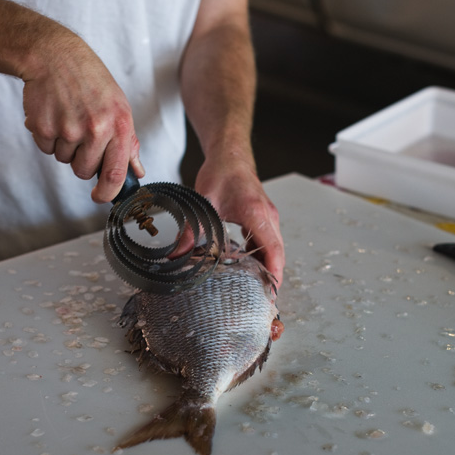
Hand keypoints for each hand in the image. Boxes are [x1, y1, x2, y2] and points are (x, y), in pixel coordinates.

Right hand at [21, 28, 143, 202]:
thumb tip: (136, 171)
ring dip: (63, 145)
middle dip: (80, 160)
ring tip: (67, 116)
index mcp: (118, 125)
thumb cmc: (90, 80)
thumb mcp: (118, 106)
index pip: (115, 173)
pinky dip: (47, 136)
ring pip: (63, 159)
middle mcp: (95, 128)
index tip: (100, 196)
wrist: (54, 55)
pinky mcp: (44, 127)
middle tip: (80, 133)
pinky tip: (53, 114)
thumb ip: (129, 142)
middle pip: (84, 171)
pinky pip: (46, 148)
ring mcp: (68, 129)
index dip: (107, 192)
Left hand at [194, 157, 284, 287]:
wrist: (230, 155)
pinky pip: (268, 243)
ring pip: (274, 250)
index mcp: (257, 214)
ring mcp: (268, 218)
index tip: (270, 293)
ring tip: (256, 290)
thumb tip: (176, 255)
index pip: (273, 250)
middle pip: (277, 254)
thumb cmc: (222, 173)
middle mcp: (268, 217)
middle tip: (262, 300)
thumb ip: (191, 230)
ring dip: (267, 268)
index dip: (273, 274)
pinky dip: (262, 258)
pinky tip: (248, 269)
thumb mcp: (203, 203)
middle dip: (272, 277)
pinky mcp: (263, 219)